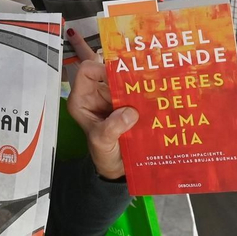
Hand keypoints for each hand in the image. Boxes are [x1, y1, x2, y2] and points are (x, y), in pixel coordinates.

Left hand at [65, 30, 138, 179]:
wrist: (116, 166)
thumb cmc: (102, 154)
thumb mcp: (102, 143)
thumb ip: (112, 128)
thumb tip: (129, 112)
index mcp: (82, 100)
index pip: (87, 72)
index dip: (102, 69)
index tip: (119, 77)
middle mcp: (95, 95)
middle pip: (108, 73)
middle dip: (125, 74)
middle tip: (142, 77)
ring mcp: (111, 99)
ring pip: (123, 82)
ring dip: (137, 84)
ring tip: (151, 85)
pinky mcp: (125, 104)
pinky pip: (134, 93)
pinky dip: (143, 94)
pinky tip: (154, 95)